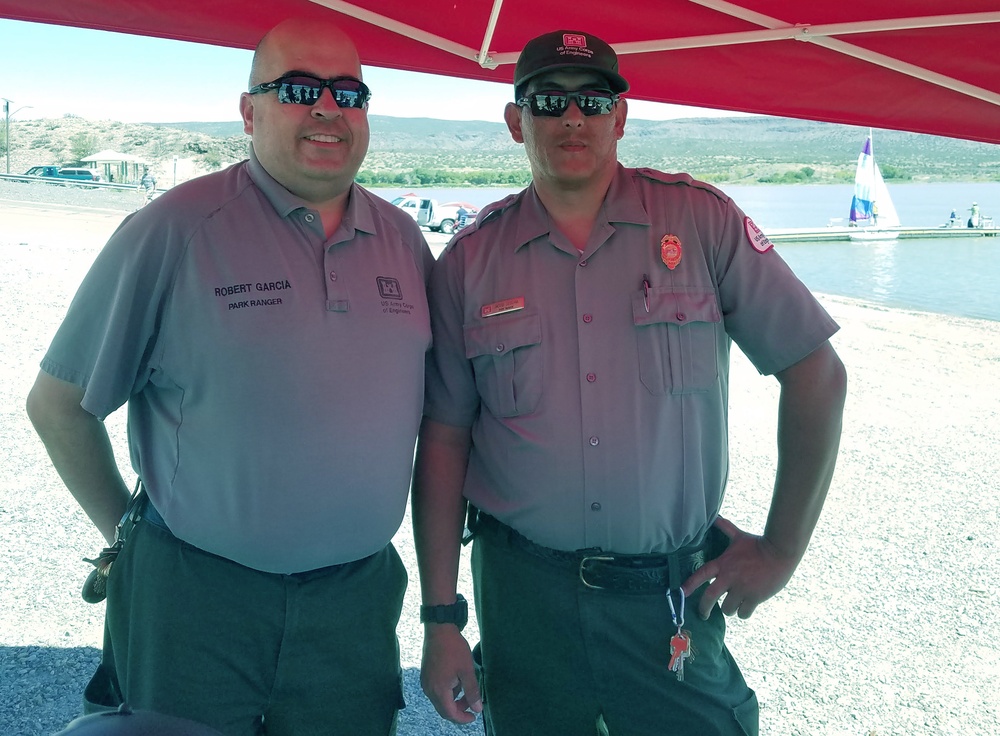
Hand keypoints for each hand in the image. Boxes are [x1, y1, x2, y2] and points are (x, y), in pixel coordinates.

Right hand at [420, 625, 481, 723]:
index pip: (450, 714)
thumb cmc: (454, 649)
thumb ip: (472, 691)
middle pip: (443, 709)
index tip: (473, 716)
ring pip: (439, 700)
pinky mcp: (425, 675)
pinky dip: (446, 692)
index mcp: (439, 690)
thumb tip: (477, 708)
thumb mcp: (467, 670)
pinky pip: (435, 691)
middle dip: (458, 709)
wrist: (439, 629)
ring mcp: (425, 682)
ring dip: (453, 700)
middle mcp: (429, 689)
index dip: (462, 718)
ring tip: (465, 688)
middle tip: (471, 702)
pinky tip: (455, 680)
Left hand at [681, 516, 800, 620]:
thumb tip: (716, 517)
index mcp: (723, 564)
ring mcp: (742, 589)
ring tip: (733, 606)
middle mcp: (729, 578)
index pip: (701, 574)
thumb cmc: (759, 544)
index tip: (681, 593)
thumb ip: (725, 528)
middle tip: (704, 615)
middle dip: (704, 609)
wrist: (780, 552)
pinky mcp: (755, 597)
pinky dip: (743, 613)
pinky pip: (743, 613)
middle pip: (709, 598)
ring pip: (727, 609)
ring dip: (729, 609)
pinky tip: (745, 608)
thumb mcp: (739, 536)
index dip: (689, 584)